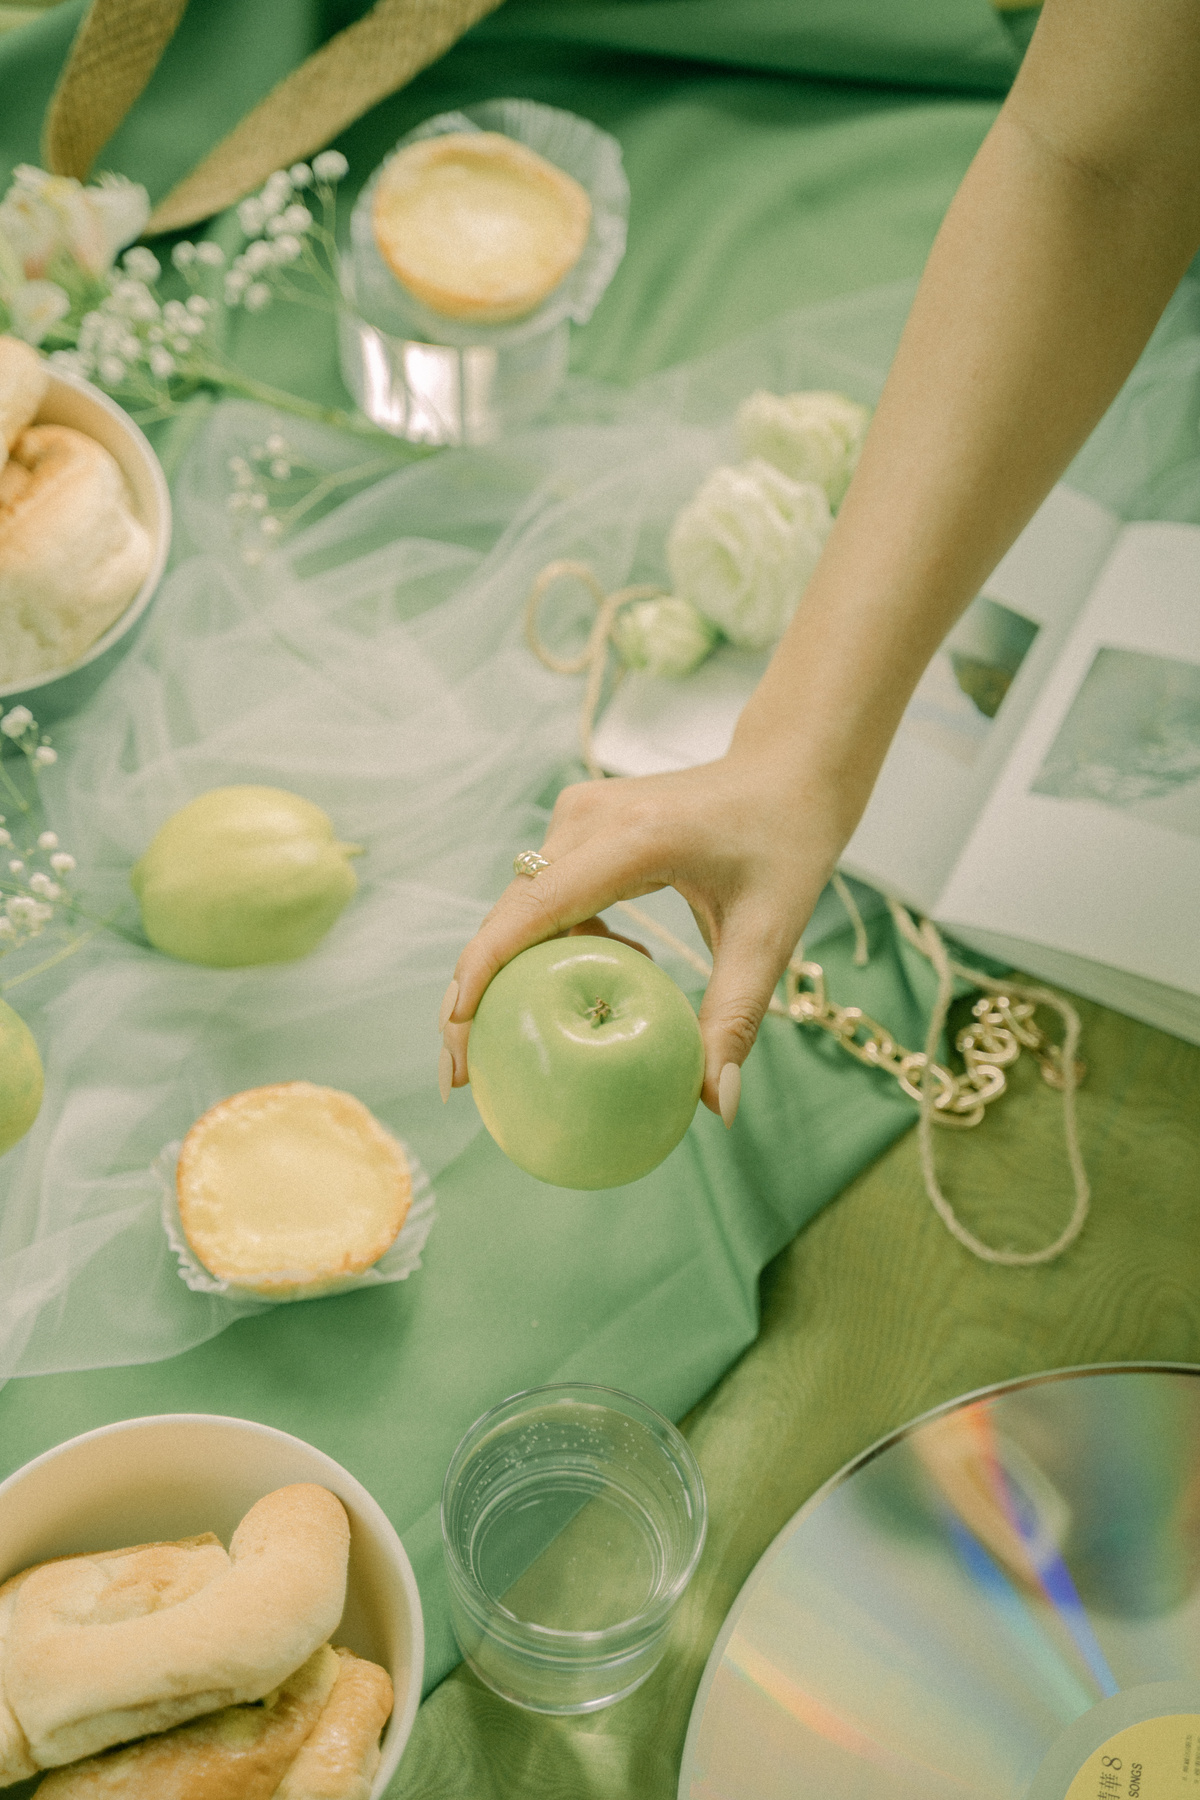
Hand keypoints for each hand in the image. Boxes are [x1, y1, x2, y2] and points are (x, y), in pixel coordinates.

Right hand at [439, 749, 845, 1120]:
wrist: (787, 770)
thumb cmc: (786, 844)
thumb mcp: (770, 935)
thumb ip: (736, 1018)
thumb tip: (716, 1109)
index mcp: (635, 838)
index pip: (537, 906)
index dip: (485, 968)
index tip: (455, 1030)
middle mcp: (590, 817)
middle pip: (508, 913)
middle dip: (473, 993)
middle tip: (460, 1076)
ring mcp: (578, 814)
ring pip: (519, 907)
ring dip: (512, 972)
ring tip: (522, 1041)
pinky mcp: (578, 821)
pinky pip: (542, 893)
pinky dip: (547, 944)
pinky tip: (596, 976)